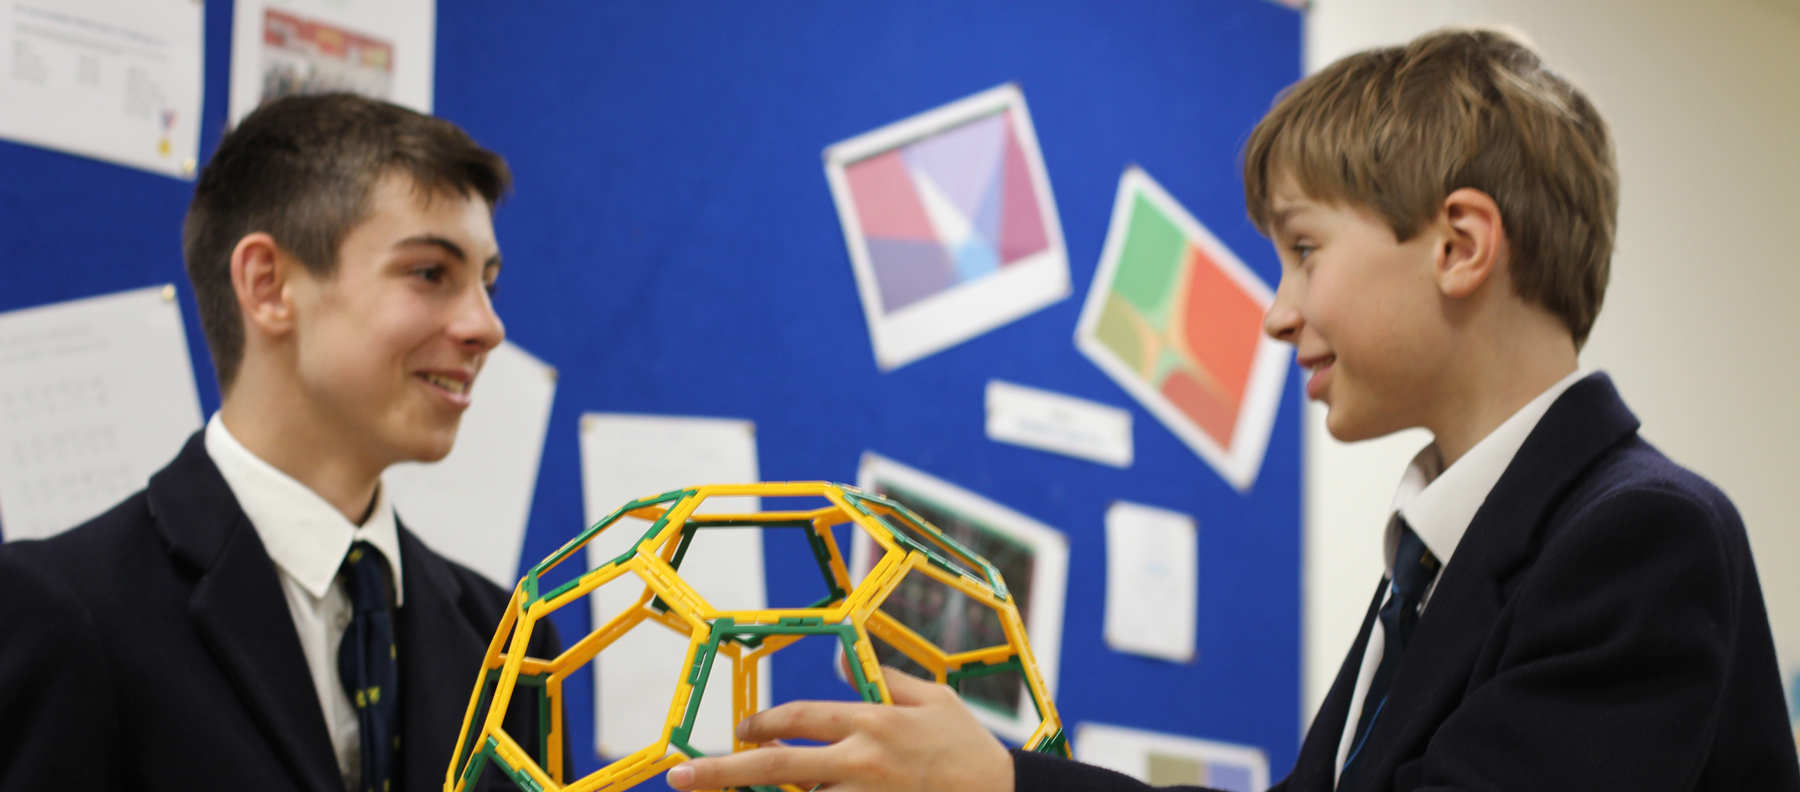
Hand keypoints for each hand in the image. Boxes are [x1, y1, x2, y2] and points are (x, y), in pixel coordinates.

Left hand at [665, 667, 1013, 791]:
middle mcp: (864, 760)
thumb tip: (838, 660)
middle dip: (722, 770)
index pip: (801, 717)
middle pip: (777, 765)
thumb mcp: (937, 700)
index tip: (741, 729)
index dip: (762, 723)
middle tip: (682, 777)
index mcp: (875, 721)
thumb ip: (887, 677)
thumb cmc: (970, 750)